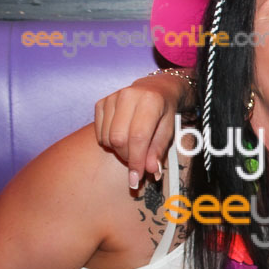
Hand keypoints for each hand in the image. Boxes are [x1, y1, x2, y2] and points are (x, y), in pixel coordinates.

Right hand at [94, 71, 190, 188]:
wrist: (156, 89)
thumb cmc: (164, 113)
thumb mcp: (168, 131)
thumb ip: (158, 151)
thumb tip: (150, 172)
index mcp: (150, 101)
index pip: (138, 137)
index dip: (136, 161)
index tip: (136, 179)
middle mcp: (129, 96)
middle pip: (119, 138)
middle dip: (127, 157)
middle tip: (137, 163)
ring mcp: (112, 97)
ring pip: (107, 137)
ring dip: (119, 151)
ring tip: (132, 149)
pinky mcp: (101, 102)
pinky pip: (99, 133)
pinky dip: (109, 142)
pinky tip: (122, 138)